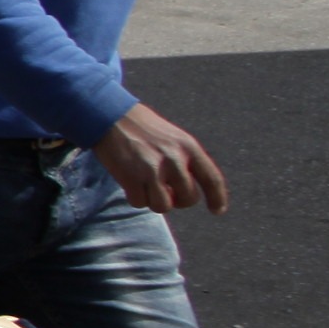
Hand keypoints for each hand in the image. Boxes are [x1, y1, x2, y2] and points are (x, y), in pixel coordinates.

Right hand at [96, 102, 227, 214]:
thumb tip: (186, 191)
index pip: (212, 179)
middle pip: (188, 198)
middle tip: (166, 192)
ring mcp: (153, 170)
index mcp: (189, 147)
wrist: (111, 117)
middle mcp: (175, 159)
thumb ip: (185, 161)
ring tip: (146, 188)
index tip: (217, 211)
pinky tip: (131, 185)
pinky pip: (140, 203)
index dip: (217, 198)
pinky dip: (136, 198)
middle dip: (178, 200)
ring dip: (155, 201)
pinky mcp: (131, 177)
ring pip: (164, 206)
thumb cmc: (142, 128)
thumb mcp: (173, 138)